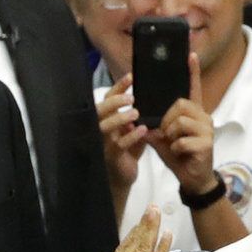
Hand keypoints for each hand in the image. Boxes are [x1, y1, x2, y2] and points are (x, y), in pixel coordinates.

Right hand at [77, 205, 172, 251]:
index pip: (123, 247)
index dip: (133, 233)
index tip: (140, 223)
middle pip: (134, 242)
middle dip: (144, 224)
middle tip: (152, 209)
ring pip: (144, 247)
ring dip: (152, 228)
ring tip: (157, 213)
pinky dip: (162, 248)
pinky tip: (167, 235)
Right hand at [98, 73, 148, 192]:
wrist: (124, 175)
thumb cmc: (129, 148)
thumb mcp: (134, 128)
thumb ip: (138, 115)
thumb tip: (151, 96)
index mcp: (106, 118)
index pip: (107, 98)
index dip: (118, 87)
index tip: (131, 76)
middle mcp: (100, 128)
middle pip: (100, 110)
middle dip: (114, 102)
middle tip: (131, 98)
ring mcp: (103, 142)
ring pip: (104, 127)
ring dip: (120, 118)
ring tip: (136, 113)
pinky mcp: (111, 156)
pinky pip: (119, 144)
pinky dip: (131, 136)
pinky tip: (142, 130)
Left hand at [148, 53, 219, 195]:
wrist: (193, 178)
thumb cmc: (179, 156)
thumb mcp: (162, 139)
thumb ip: (154, 126)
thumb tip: (139, 118)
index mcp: (194, 113)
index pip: (194, 89)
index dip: (192, 72)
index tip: (191, 54)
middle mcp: (203, 117)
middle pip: (181, 104)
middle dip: (167, 119)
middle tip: (166, 134)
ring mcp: (207, 130)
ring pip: (181, 121)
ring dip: (171, 134)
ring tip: (174, 144)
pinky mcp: (207, 143)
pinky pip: (183, 140)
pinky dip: (176, 148)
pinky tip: (181, 153)